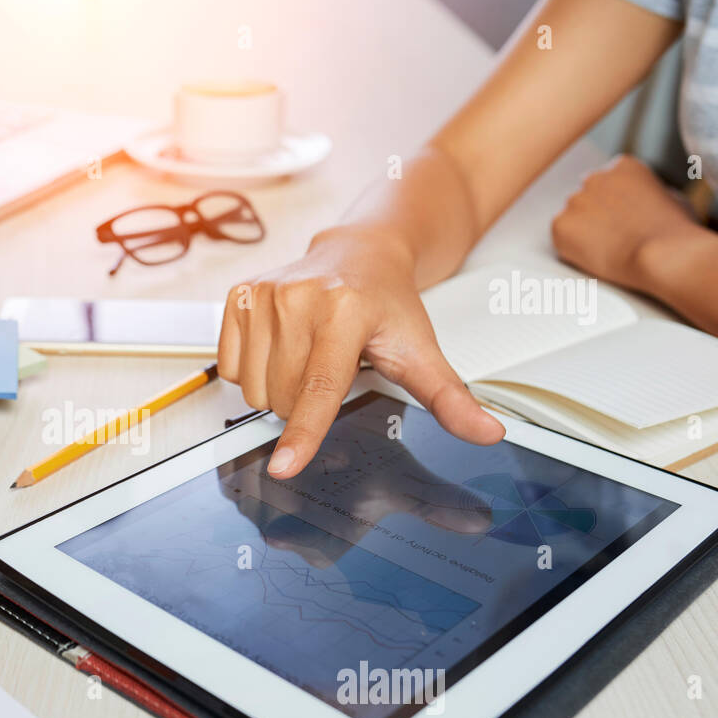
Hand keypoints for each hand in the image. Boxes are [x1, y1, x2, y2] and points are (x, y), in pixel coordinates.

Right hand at [218, 225, 504, 479]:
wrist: (359, 251)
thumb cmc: (387, 303)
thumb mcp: (422, 350)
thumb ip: (450, 398)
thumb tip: (489, 432)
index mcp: (345, 310)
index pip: (321, 388)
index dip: (305, 433)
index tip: (285, 466)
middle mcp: (298, 297)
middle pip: (284, 398)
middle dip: (304, 403)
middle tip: (330, 370)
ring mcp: (263, 295)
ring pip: (254, 389)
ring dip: (277, 390)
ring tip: (306, 358)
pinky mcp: (239, 296)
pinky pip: (229, 368)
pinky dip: (251, 372)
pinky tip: (279, 348)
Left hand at [551, 154, 698, 292]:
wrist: (662, 254)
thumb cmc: (675, 231)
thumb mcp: (672, 197)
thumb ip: (646, 192)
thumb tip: (640, 198)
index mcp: (622, 166)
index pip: (606, 183)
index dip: (613, 205)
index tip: (622, 220)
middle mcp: (594, 178)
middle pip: (586, 199)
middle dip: (595, 216)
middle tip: (612, 238)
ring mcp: (574, 201)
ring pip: (572, 218)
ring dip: (583, 232)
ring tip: (608, 249)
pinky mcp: (560, 225)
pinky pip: (561, 238)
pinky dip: (572, 249)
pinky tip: (596, 255)